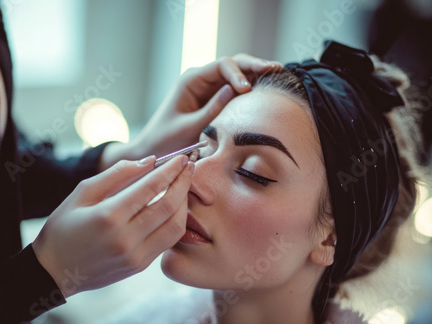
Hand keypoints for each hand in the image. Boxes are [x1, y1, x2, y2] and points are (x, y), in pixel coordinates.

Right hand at [32, 155, 193, 297]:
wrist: (55, 271)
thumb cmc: (64, 227)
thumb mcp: (82, 192)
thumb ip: (118, 174)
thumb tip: (150, 161)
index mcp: (109, 216)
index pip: (151, 187)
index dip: (170, 170)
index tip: (180, 158)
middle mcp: (126, 238)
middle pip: (169, 205)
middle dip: (183, 182)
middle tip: (188, 166)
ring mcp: (136, 256)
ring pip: (176, 225)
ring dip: (184, 202)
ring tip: (183, 185)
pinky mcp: (140, 266)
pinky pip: (168, 240)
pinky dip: (177, 220)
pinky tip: (174, 207)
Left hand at [99, 54, 281, 169]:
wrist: (153, 150)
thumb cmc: (166, 140)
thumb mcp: (189, 127)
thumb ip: (211, 110)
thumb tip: (235, 91)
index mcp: (191, 80)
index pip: (221, 66)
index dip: (238, 73)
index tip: (248, 89)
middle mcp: (201, 79)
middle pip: (232, 64)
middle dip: (254, 65)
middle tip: (276, 68)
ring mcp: (209, 88)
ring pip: (236, 73)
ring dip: (255, 72)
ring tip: (278, 72)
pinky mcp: (214, 99)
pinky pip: (234, 88)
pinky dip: (251, 86)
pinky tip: (266, 86)